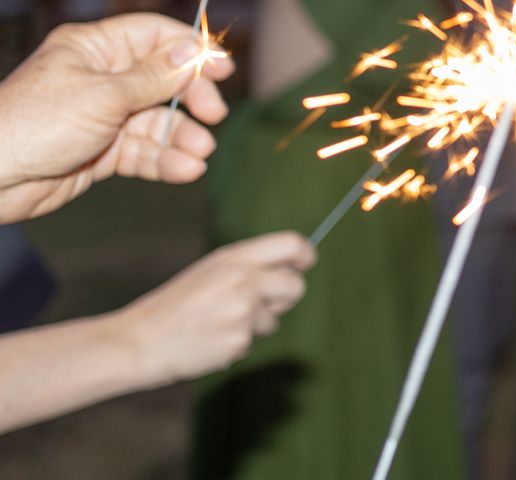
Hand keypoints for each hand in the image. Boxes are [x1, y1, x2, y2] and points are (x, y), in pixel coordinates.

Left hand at [0, 15, 229, 222]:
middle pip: (163, 80)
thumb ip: (154, 76)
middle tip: (214, 116)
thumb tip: (194, 49)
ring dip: (181, 137)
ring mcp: (102, 116)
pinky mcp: (100, 151)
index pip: (154, 36)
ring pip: (156, 121)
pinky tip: (183, 170)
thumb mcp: (103, 96)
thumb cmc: (32, 124)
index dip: (191, 49)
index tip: (223, 68)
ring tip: (198, 154)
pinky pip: (142, 151)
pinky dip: (164, 160)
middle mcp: (101, 78)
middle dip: (191, 99)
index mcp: (93, 49)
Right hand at [108, 233, 314, 387]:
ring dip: (254, 325)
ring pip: (272, 320)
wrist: (137, 342)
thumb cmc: (175, 306)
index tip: (305, 265)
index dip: (305, 255)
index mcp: (234, 257)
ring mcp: (242, 311)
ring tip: (216, 324)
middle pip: (295, 286)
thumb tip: (295, 268)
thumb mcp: (209, 272)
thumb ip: (249, 267)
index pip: (291, 244)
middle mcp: (242, 279)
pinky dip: (236, 344)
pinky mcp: (239, 340)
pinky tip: (209, 341)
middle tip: (263, 304)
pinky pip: (252, 342)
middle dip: (286, 298)